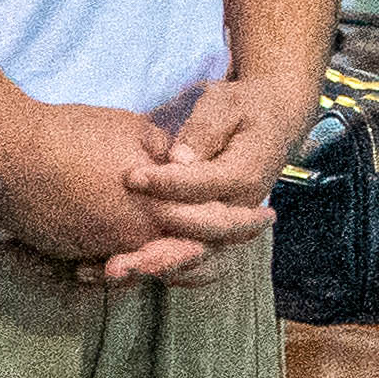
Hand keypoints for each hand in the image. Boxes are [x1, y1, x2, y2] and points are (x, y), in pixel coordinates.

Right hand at [0, 95, 224, 276]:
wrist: (5, 154)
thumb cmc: (73, 133)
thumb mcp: (135, 132)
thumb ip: (168, 154)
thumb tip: (185, 164)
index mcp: (159, 206)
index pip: (216, 222)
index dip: (245, 222)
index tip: (268, 218)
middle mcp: (134, 238)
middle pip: (189, 252)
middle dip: (220, 245)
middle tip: (242, 237)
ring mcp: (100, 249)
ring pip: (150, 261)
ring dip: (175, 255)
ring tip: (199, 250)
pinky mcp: (72, 253)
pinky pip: (113, 261)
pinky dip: (133, 256)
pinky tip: (142, 251)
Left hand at [103, 73, 301, 286]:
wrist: (265, 125)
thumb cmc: (239, 110)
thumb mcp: (225, 104)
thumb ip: (204, 130)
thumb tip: (179, 159)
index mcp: (248, 174)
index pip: (206, 185)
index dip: (168, 184)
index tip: (130, 177)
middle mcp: (242, 208)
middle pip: (203, 235)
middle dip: (158, 246)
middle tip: (116, 256)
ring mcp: (231, 226)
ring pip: (197, 258)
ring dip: (155, 268)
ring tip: (112, 272)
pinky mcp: (214, 235)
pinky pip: (192, 265)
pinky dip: (158, 273)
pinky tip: (119, 273)